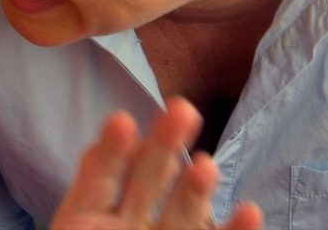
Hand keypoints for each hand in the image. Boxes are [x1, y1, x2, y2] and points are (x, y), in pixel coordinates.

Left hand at [51, 97, 262, 229]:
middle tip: (180, 110)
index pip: (99, 179)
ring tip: (204, 165)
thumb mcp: (78, 228)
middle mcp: (127, 227)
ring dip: (194, 191)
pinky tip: (249, 212)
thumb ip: (95, 184)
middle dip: (162, 147)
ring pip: (180, 216)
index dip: (111, 152)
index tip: (122, 122)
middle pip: (146, 183)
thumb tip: (112, 135)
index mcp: (86, 220)